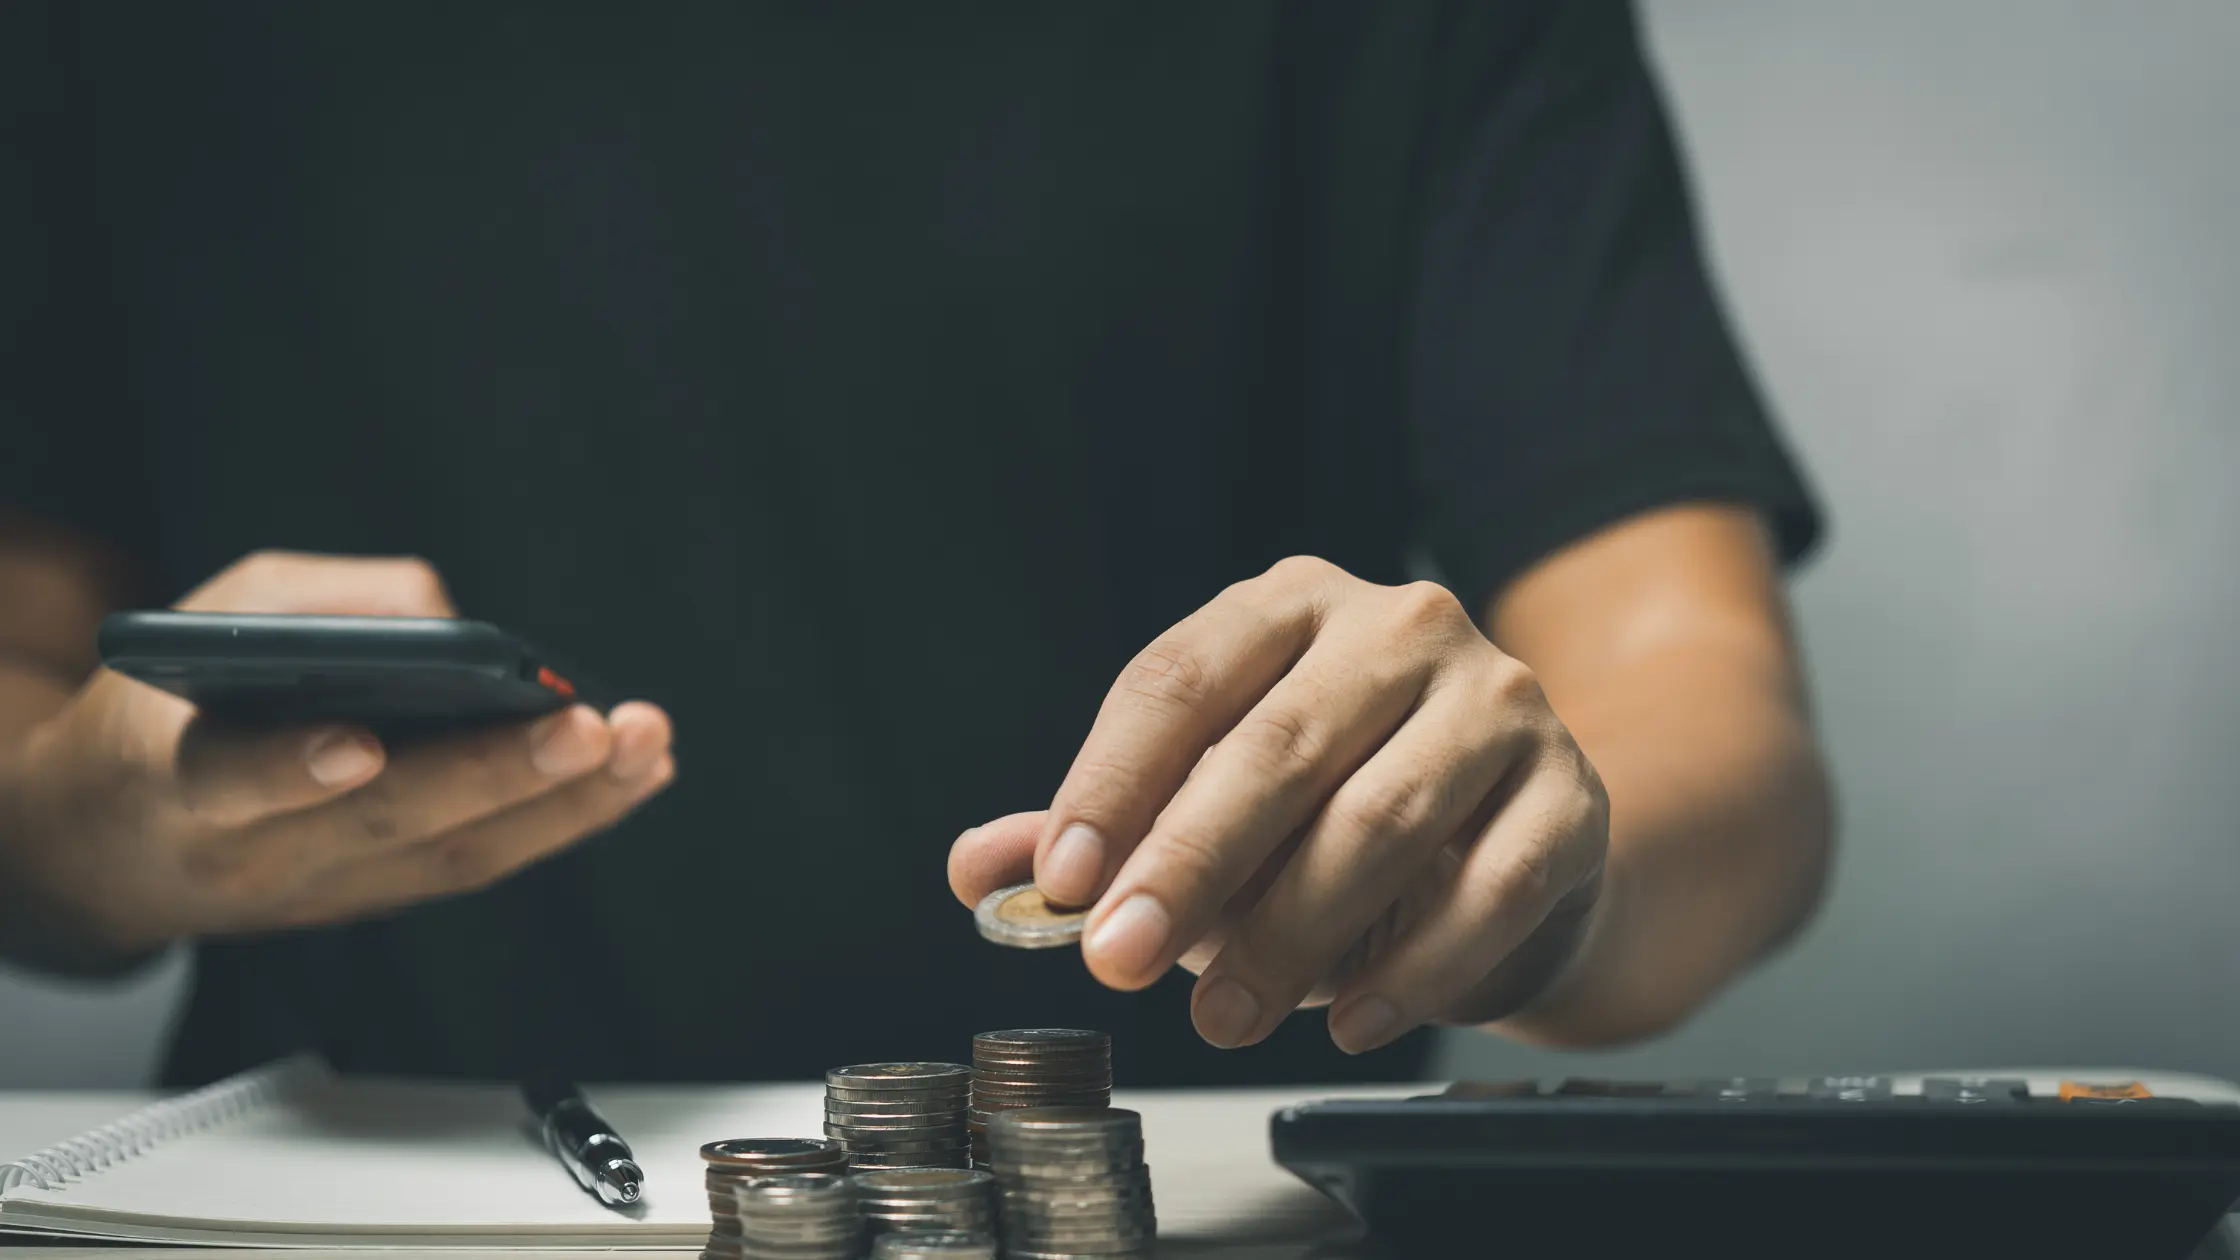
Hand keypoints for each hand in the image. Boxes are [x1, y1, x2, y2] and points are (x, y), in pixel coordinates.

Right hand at [0, 551, 673, 954]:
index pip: (226, 781)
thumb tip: (444, 616)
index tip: (357, 742)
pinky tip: (634, 773)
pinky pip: (484, 862)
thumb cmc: (173, 705)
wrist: (115, 849)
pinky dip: (566, 817)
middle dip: (493, 774)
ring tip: (644, 744)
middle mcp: (255, 854)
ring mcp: (328, 891)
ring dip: (565, 804)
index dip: (290, 770)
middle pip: (381, 824)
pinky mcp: (384, 898)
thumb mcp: (211, 620)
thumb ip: (316, 603)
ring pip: (454, 857)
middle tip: (587, 726)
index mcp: (176, 778)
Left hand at [949, 556, 1607, 1053]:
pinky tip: (1348, 1019)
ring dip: (1289, 932)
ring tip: (1224, 1014)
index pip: (1181, 678)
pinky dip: (1412, 966)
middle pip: (1276, 745)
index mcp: (1291, 608)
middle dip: (1187, 865)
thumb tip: (977, 871)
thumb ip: (1101, 833)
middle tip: (1119, 961)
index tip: (1064, 883)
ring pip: (1382, 817)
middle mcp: (1402, 627)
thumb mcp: (1209, 812)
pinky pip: (1489, 887)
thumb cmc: (1335, 818)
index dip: (1112, 782)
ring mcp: (1500, 701)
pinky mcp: (1571, 793)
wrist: (1512, 844)